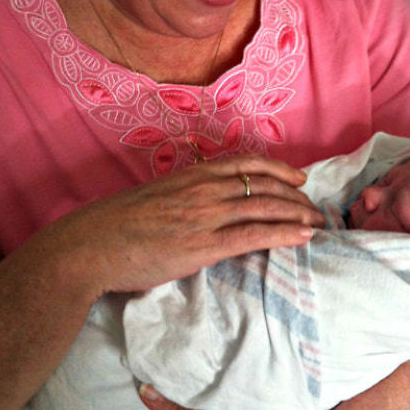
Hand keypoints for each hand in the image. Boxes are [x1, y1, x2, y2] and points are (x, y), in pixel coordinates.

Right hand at [53, 153, 324, 296]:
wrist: (91, 246)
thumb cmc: (114, 227)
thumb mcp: (153, 200)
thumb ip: (181, 199)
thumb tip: (199, 209)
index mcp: (190, 176)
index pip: (245, 164)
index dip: (278, 169)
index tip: (298, 177)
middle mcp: (203, 190)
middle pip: (263, 186)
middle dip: (296, 196)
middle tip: (315, 208)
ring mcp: (205, 216)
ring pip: (265, 207)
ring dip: (298, 214)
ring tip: (318, 223)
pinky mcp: (204, 245)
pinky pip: (254, 235)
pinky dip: (284, 234)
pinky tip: (303, 236)